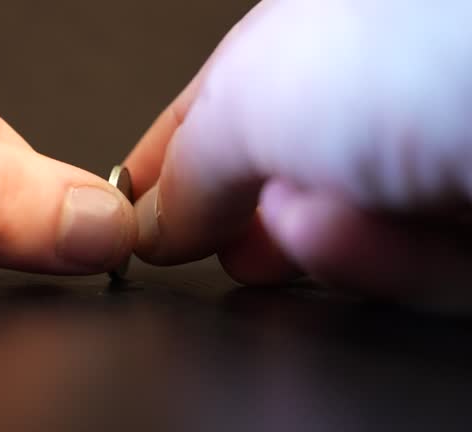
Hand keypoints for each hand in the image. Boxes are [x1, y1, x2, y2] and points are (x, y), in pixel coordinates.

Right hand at [126, 0, 471, 308]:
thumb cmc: (426, 43)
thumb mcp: (249, 104)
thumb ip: (187, 170)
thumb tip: (155, 224)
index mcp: (306, 44)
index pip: (212, 113)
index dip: (161, 165)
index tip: (127, 217)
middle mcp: (370, 93)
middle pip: (282, 179)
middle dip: (244, 225)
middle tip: (213, 251)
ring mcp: (431, 154)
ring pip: (354, 234)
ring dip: (320, 246)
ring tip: (304, 229)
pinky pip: (420, 269)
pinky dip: (389, 266)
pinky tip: (371, 243)